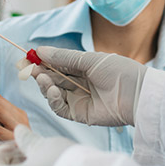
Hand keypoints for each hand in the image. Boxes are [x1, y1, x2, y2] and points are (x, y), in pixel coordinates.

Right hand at [31, 46, 147, 125]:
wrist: (137, 94)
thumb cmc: (119, 72)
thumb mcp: (89, 60)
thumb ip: (64, 57)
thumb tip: (40, 50)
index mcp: (83, 69)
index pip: (57, 65)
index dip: (42, 61)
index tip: (28, 57)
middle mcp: (79, 84)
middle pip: (52, 79)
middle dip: (39, 73)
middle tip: (27, 68)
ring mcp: (79, 100)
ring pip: (53, 93)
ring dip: (45, 85)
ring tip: (43, 78)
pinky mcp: (80, 115)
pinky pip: (60, 108)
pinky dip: (54, 99)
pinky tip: (54, 90)